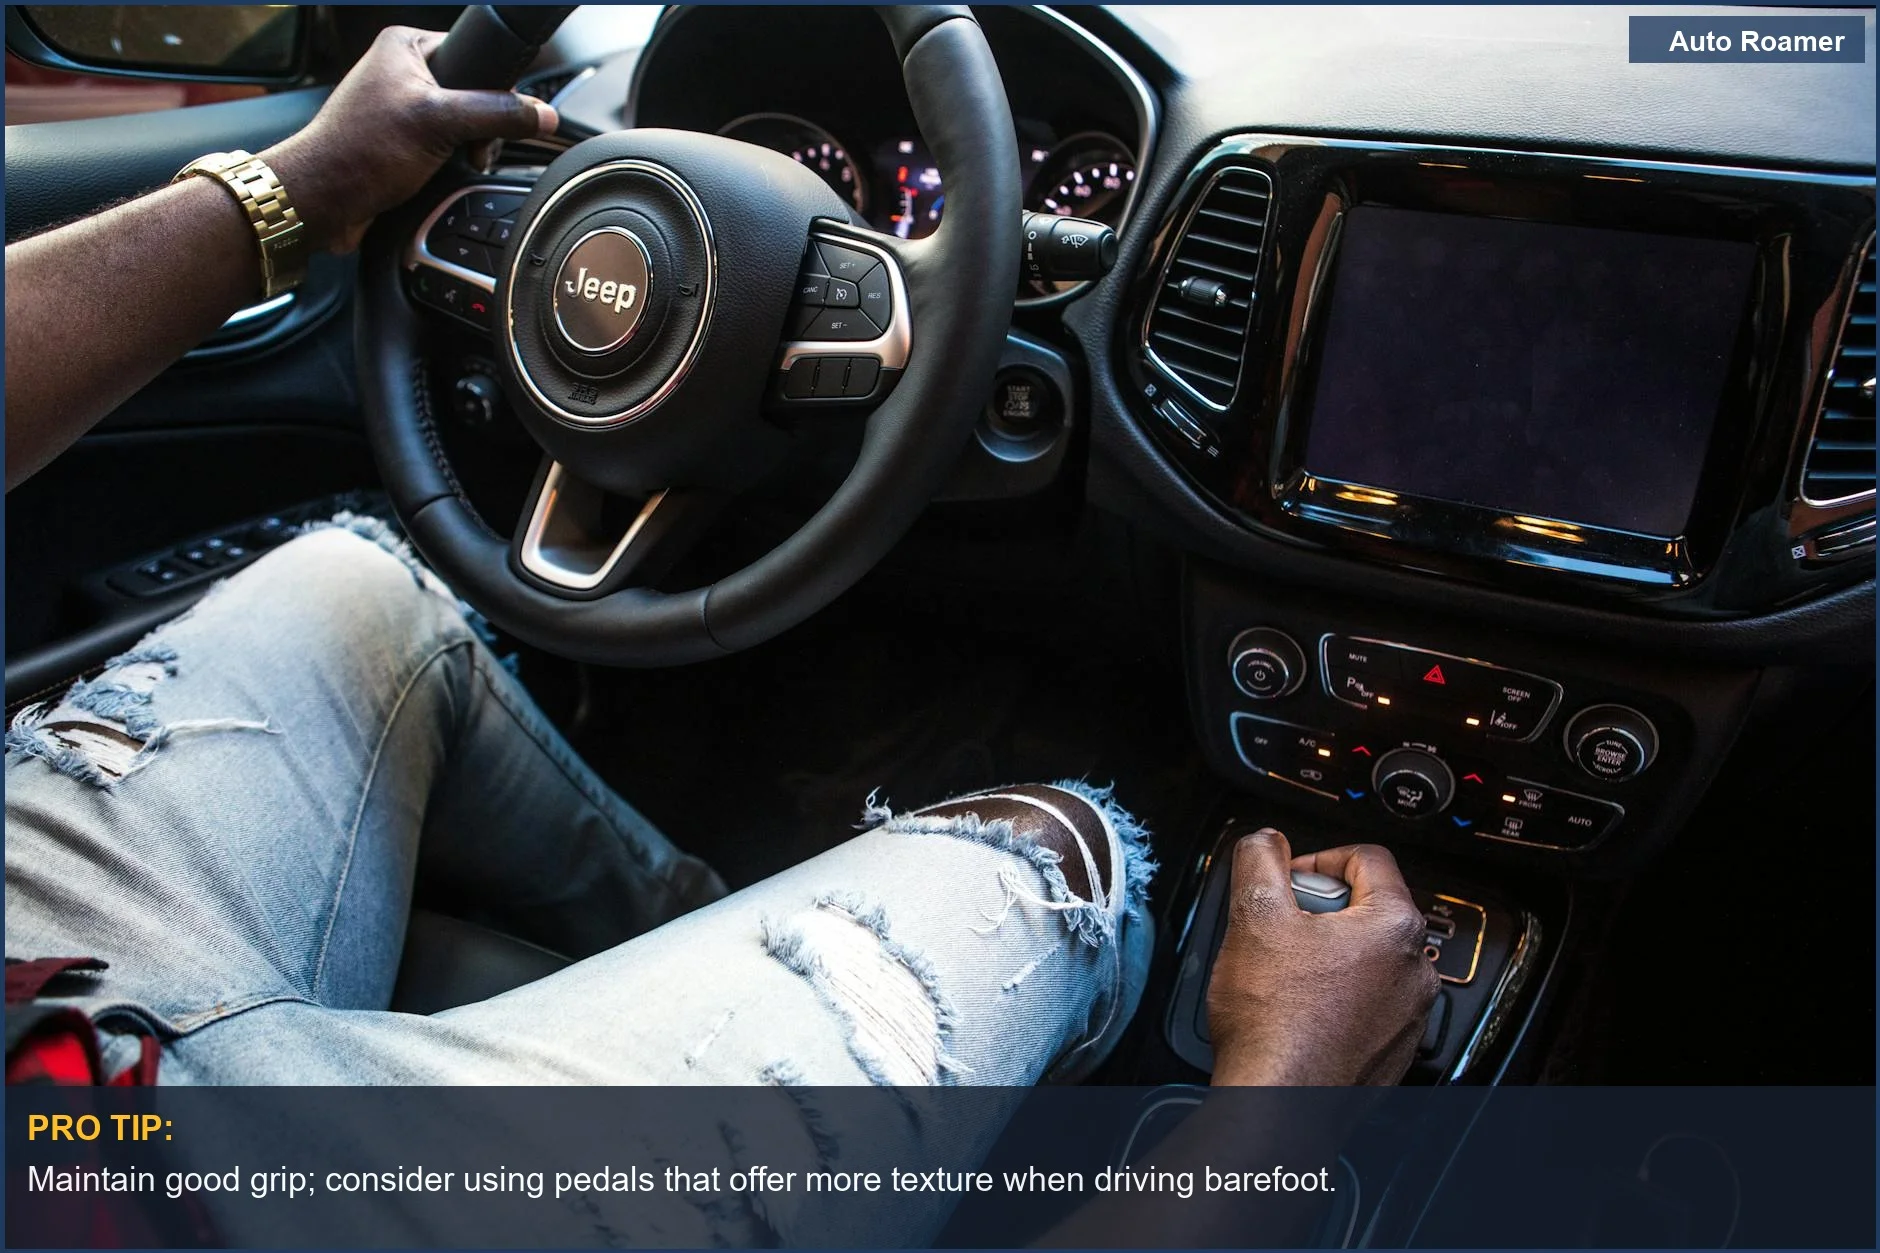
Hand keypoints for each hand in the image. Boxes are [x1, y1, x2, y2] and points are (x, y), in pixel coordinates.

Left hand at [261, 27, 557, 253]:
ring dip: (470, 149)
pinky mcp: (405, 141)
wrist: (323, 201)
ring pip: (465, 123)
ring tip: (454, 162)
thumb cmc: (358, 152)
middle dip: (483, 127)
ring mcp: (404, 107)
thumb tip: (542, 114)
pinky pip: (449, 146)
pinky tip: (442, 174)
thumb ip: (497, 114)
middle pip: (476, 92)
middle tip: (470, 147)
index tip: (493, 116)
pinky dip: (454, 163)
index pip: (476, 54)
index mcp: (406, 46)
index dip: (494, 88)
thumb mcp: (438, 123)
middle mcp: (404, 72)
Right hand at [1206, 829, 1437, 1085]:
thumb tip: (1265, 841)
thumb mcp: (1254, 916)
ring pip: (1365, 959)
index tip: (1289, 877)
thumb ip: (1260, 860)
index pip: (1367, 859)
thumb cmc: (1275, 1020)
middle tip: (1278, 928)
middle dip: (1319, 911)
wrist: (1280, 1104)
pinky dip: (1335, 998)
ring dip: (1326, 955)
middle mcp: (1413, 970)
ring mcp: (1408, 1015)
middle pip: (1366, 909)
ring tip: (1284, 973)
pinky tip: (1298, 1010)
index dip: (1318, 859)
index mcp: (1394, 926)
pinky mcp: (1393, 1050)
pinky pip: (1367, 1004)